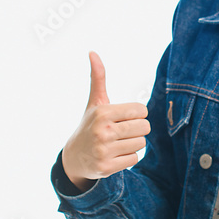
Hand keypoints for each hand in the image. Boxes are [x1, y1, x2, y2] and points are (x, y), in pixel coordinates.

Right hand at [61, 51, 150, 192]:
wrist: (74, 157)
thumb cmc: (90, 124)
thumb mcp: (95, 102)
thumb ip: (98, 77)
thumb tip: (92, 51)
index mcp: (103, 112)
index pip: (141, 110)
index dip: (136, 114)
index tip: (123, 117)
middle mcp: (102, 131)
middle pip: (144, 128)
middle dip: (136, 129)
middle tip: (121, 131)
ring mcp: (104, 150)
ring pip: (141, 144)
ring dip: (133, 144)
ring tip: (117, 143)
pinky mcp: (106, 168)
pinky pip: (134, 159)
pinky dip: (128, 157)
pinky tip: (114, 155)